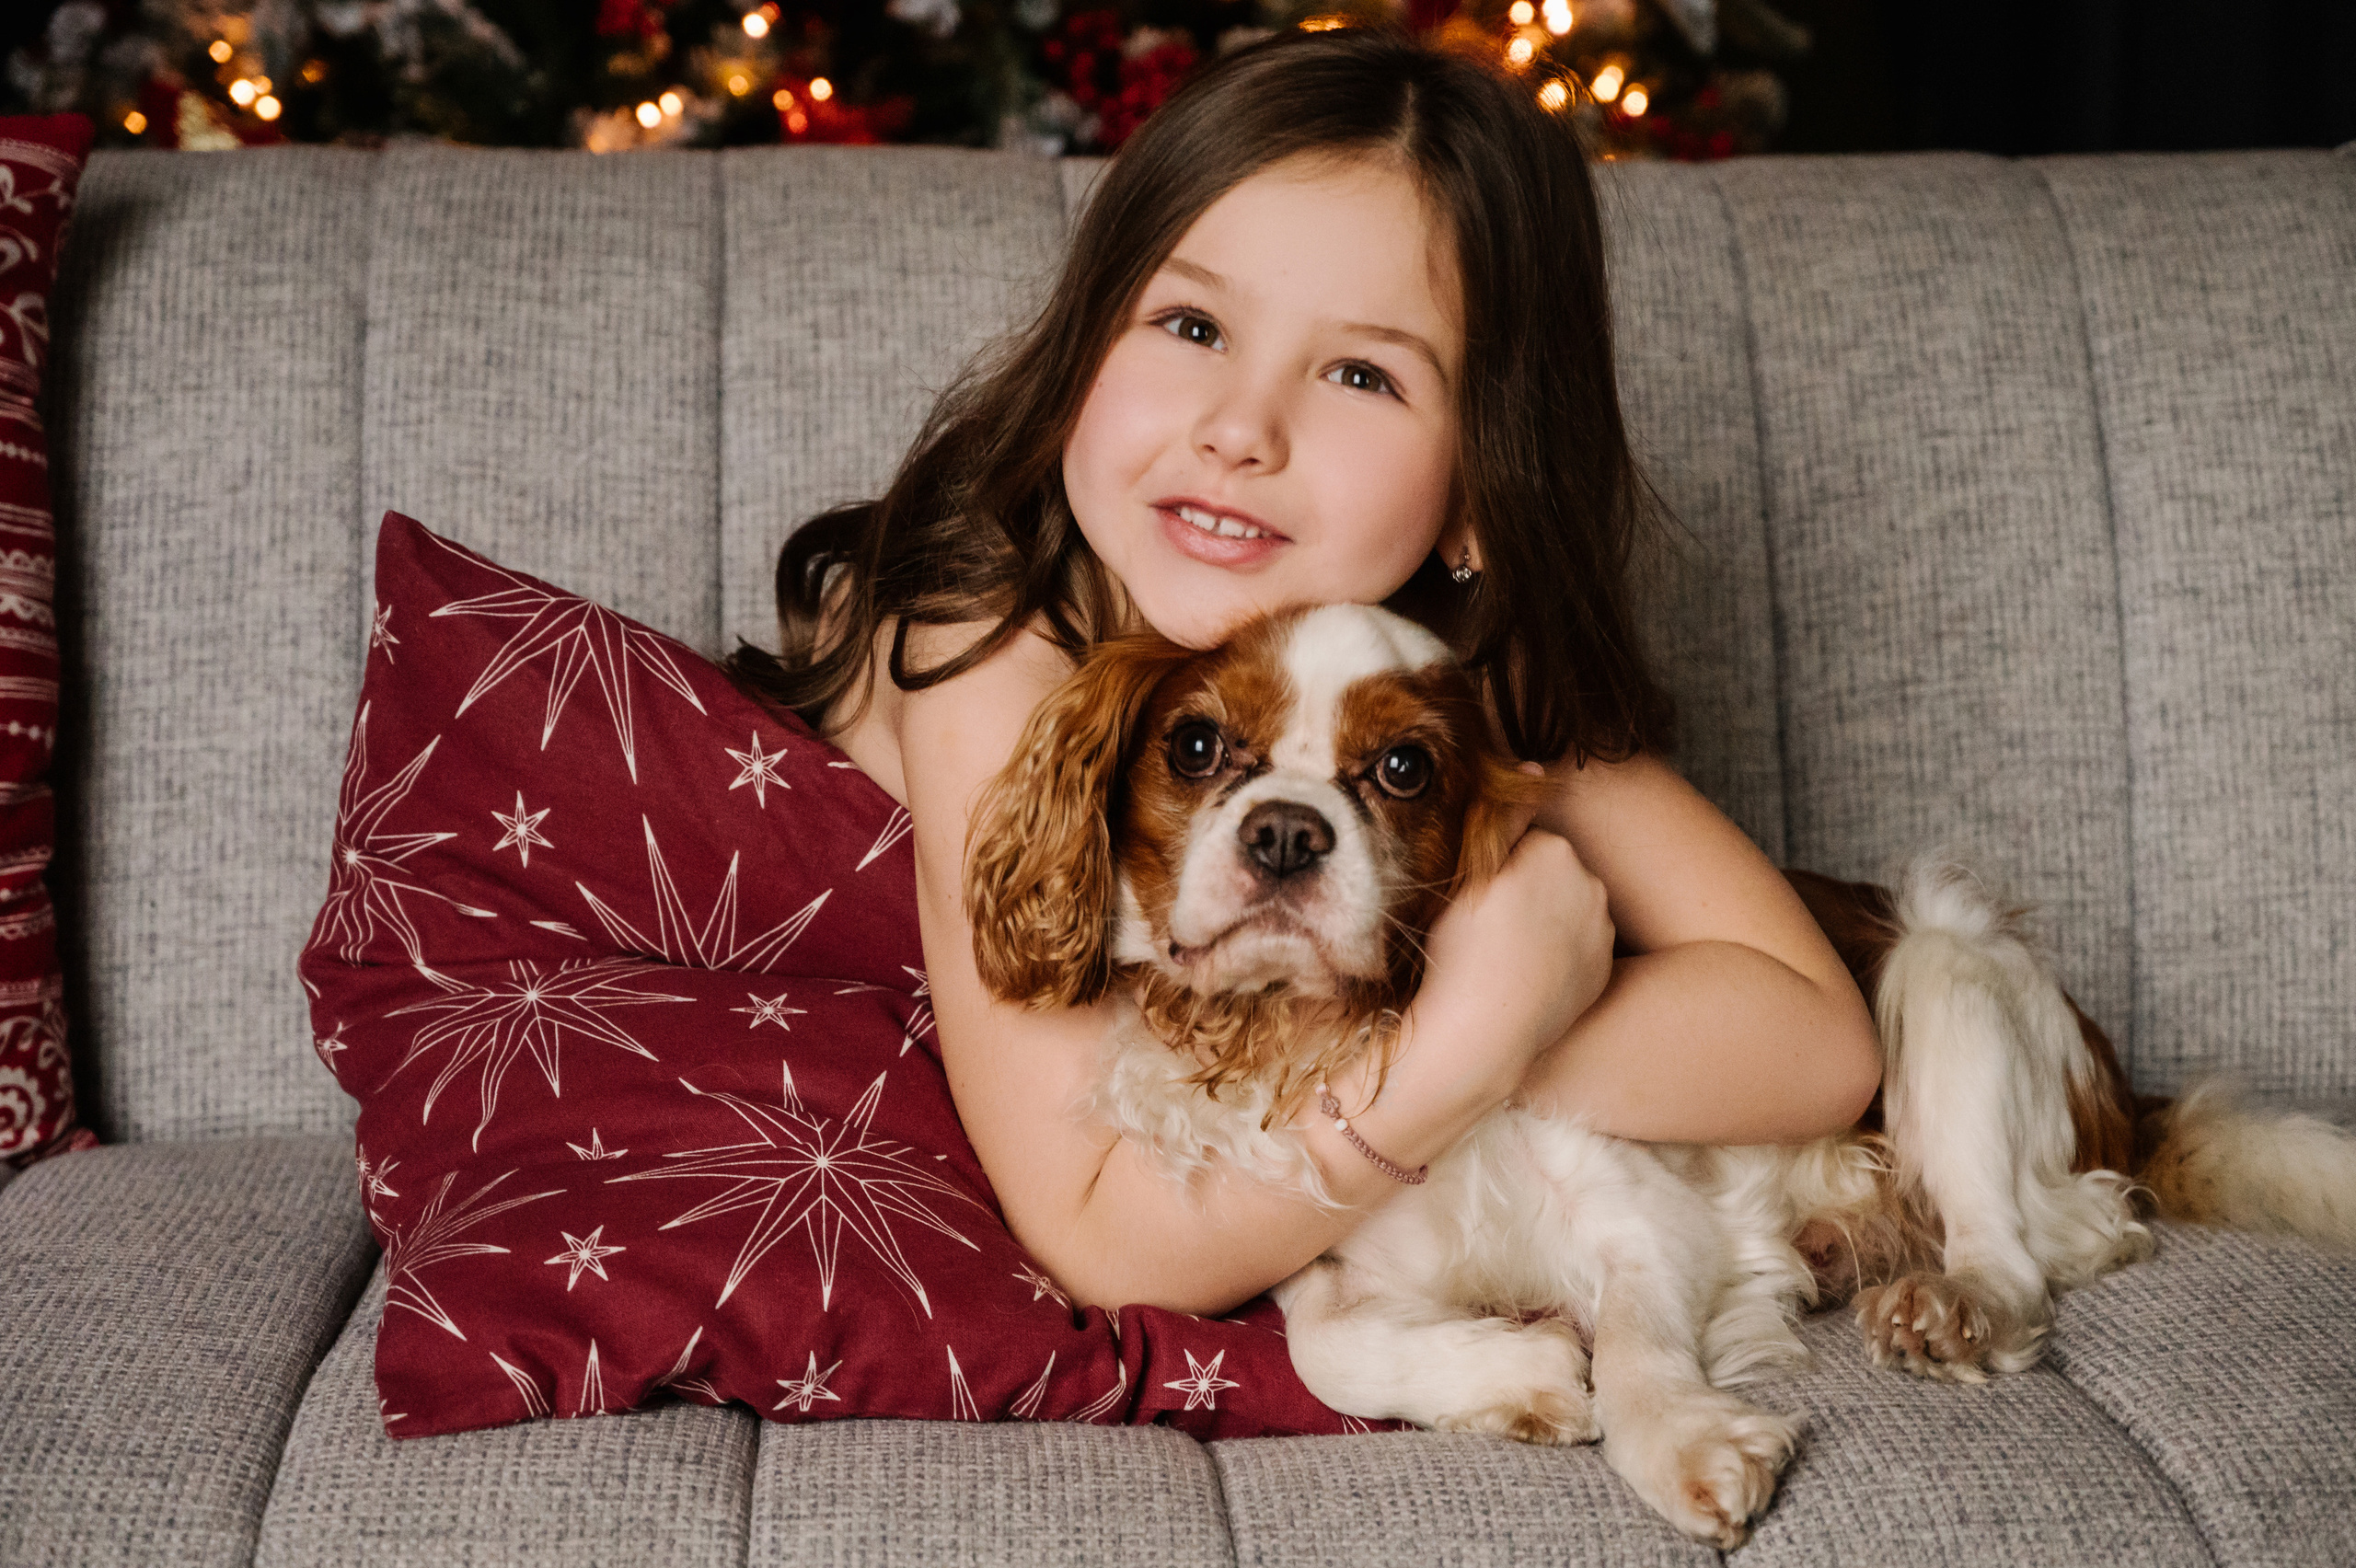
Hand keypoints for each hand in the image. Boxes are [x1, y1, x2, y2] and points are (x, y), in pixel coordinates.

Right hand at [1409, 764, 1615, 1098]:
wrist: (1481, 1034)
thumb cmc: (1460, 950)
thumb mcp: (1466, 876)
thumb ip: (1505, 816)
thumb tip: (1536, 766)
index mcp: (1552, 850)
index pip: (1524, 843)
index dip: (1495, 869)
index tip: (1475, 898)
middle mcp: (1590, 883)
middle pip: (1552, 873)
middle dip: (1527, 890)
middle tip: (1487, 928)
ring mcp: (1602, 930)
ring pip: (1568, 910)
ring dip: (1546, 921)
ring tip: (1505, 956)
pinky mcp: (1604, 971)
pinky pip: (1580, 949)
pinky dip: (1559, 956)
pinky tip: (1527, 976)